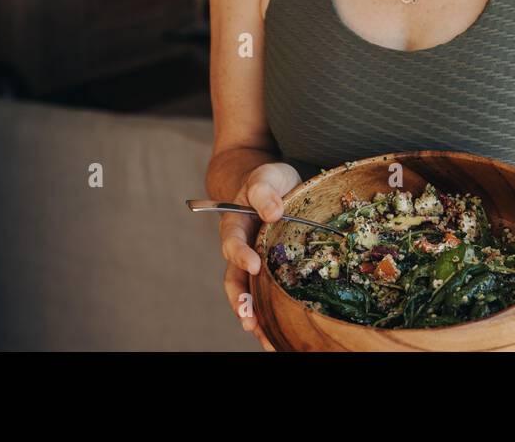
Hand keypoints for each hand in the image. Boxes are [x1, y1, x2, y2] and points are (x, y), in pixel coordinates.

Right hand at [219, 161, 301, 350]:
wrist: (275, 187)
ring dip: (254, 317)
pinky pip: (267, 297)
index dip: (241, 255)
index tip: (255, 265)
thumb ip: (264, 191)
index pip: (233, 243)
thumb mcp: (266, 177)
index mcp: (235, 226)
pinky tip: (281, 338)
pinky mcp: (271, 273)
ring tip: (264, 338)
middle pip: (234, 280)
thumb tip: (273, 212)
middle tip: (249, 319)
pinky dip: (271, 318)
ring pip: (249, 295)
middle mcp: (240, 251)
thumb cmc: (269, 182)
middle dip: (241, 301)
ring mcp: (254, 265)